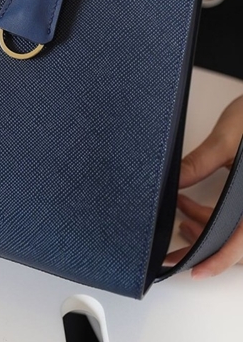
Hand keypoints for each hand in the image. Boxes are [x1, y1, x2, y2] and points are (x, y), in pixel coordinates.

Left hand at [165, 95, 242, 277]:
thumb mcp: (228, 138)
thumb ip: (200, 162)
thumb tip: (172, 181)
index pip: (239, 243)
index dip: (216, 261)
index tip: (190, 269)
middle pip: (235, 243)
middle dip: (202, 246)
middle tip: (172, 247)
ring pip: (236, 233)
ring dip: (207, 230)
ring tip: (181, 216)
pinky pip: (238, 221)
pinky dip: (215, 219)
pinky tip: (192, 206)